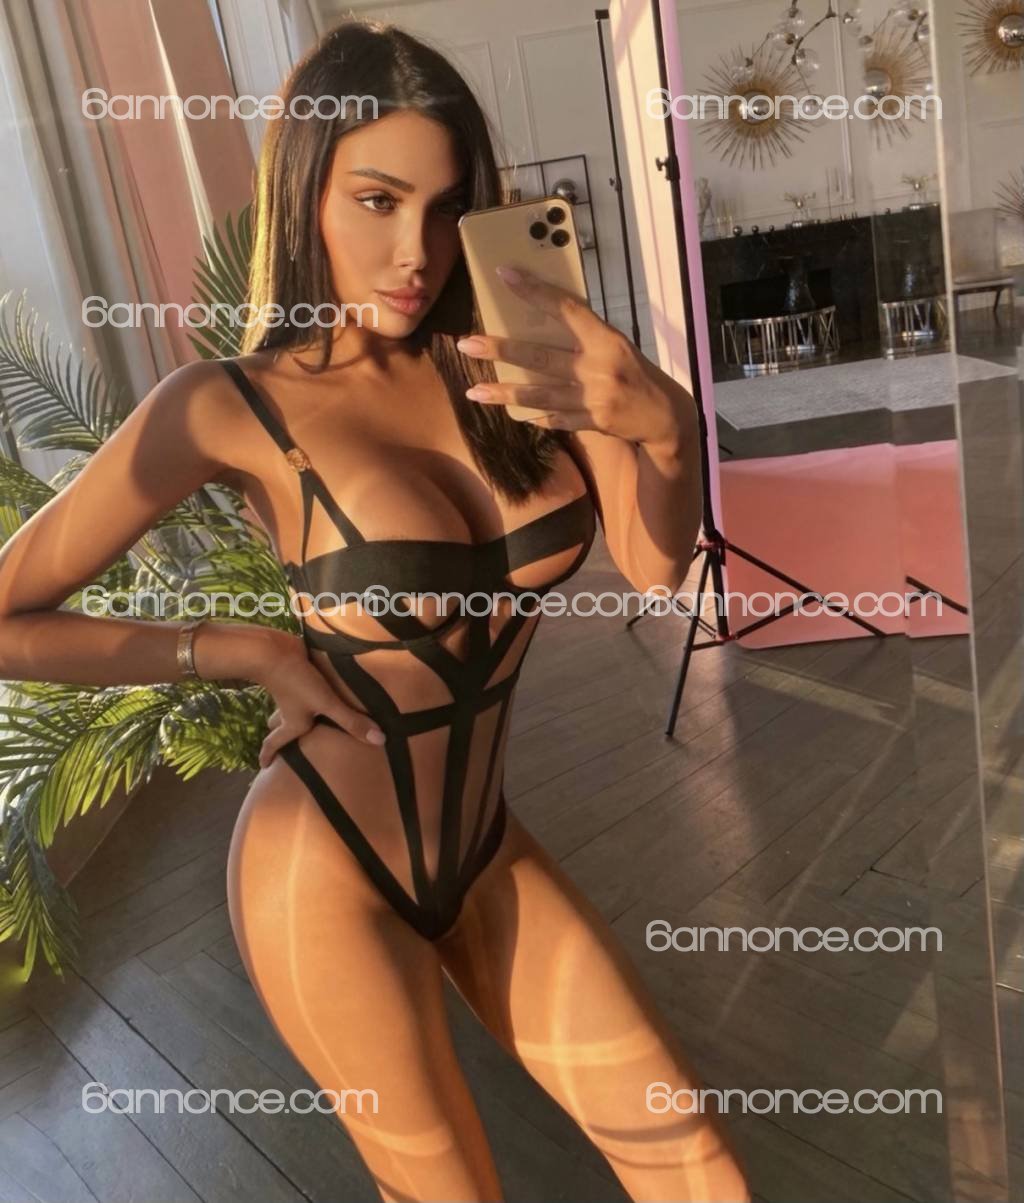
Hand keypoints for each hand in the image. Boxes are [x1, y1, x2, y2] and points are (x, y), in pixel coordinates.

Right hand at [255, 634, 385, 766]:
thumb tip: (379, 741)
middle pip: (279, 725)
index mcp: (292, 723)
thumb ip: (351, 721)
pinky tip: (319, 684)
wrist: (276, 650)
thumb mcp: (326, 704)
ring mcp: (290, 691)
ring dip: (292, 712)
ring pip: (288, 706)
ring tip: (306, 716)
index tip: (264, 766)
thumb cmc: (298, 682)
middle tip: (287, 743)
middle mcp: (288, 709)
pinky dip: (305, 690)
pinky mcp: (296, 674)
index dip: (268, 755)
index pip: (275, 743)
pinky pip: (300, 687)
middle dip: (280, 734)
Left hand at [456, 264, 693, 450]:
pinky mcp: (592, 422)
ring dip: (504, 394)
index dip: (535, 291)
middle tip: (467, 344)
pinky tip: (514, 414)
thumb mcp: (616, 343)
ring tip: (474, 392)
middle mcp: (598, 367)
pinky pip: (555, 418)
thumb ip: (584, 334)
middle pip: (540, 356)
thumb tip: (542, 317)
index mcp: (605, 338)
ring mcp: (593, 398)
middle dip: (500, 350)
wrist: (662, 414)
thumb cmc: (634, 370)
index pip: (566, 309)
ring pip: (539, 394)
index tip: (504, 275)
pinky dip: (536, 416)